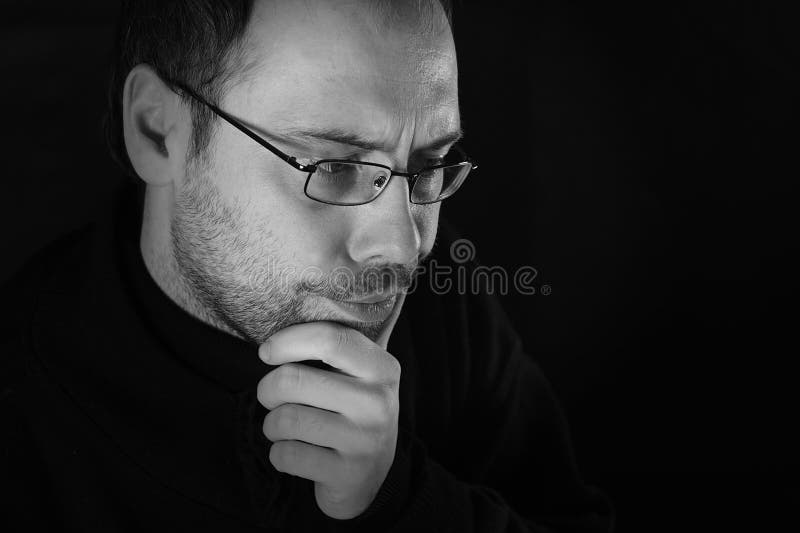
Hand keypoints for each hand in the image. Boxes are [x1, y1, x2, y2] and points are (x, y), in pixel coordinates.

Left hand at [256, 295, 404, 519]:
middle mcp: (379, 402)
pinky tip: (295, 452)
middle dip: (268, 389)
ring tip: (284, 427)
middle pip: (293, 380)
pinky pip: (286, 455)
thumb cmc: (352, 413)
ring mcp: (366, 440)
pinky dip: (279, 454)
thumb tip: (279, 316)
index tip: (267, 352)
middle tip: (271, 396)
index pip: (329, 339)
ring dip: (272, 425)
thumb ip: (333, 346)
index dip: (287, 341)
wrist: (372, 477)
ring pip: (284, 419)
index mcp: (382, 367)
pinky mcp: (347, 474)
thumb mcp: (358, 376)